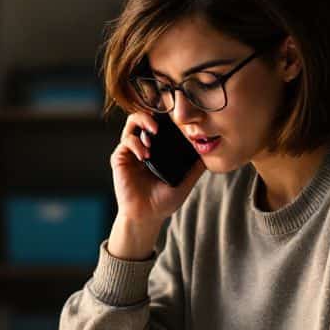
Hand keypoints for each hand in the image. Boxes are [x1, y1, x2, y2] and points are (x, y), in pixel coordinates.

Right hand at [110, 112, 205, 235]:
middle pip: (146, 115)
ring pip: (133, 122)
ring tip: (154, 132)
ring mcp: (131, 150)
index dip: (168, 116)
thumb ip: (196, 166)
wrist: (147, 215)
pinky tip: (145, 155)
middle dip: (154, 113)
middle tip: (164, 121)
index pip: (162, 122)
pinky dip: (136, 143)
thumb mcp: (186, 180)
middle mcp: (144, 145)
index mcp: (159, 148)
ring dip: (144, 122)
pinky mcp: (120, 157)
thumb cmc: (165, 200)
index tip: (178, 116)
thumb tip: (210, 150)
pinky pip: (126, 140)